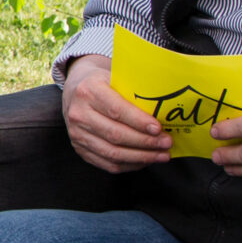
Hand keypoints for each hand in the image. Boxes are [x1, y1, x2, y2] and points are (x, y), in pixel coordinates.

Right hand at [60, 54, 171, 172]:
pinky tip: (145, 160)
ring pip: (112, 152)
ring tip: (161, 155)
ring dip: (141, 157)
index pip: (117, 110)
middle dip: (146, 142)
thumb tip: (165, 109)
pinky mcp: (79, 148)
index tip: (158, 128)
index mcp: (89, 91)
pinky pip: (107, 163)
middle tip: (166, 143)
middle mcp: (79, 113)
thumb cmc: (103, 83)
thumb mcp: (115, 77)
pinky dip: (129, 165)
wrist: (75, 91)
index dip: (139, 122)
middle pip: (116, 134)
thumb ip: (133, 92)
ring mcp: (77, 134)